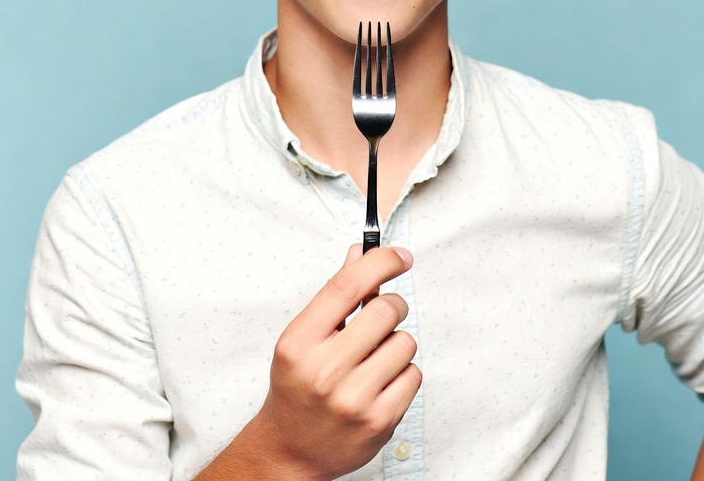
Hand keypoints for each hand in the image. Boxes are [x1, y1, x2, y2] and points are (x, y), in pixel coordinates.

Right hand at [219, 244, 420, 480]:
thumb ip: (335, 293)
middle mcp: (324, 371)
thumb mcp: (303, 336)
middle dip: (392, 306)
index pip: (348, 285)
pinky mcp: (379, 422)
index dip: (381, 262)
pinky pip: (414, 375)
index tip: (400, 256)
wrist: (290, 450)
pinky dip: (403, 373)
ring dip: (396, 343)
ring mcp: (353, 399)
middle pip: (386, 311)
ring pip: (405, 342)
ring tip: (373, 357)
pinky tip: (380, 381)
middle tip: (383, 314)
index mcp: (300, 342)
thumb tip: (362, 252)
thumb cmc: (298, 385)